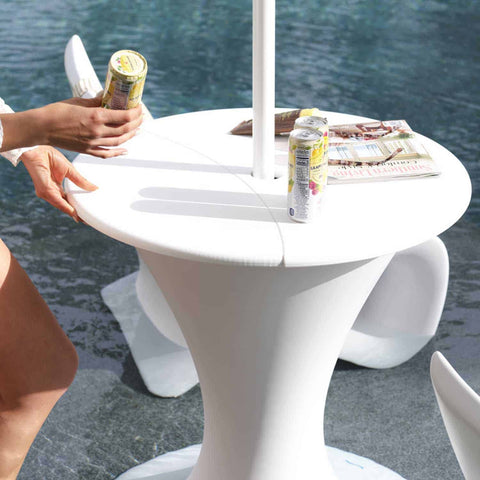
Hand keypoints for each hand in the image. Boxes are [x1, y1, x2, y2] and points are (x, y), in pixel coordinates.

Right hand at [1, 97, 142, 157]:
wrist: (42, 127)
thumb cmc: (57, 111)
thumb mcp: (79, 101)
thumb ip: (96, 101)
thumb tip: (108, 96)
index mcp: (96, 116)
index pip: (124, 116)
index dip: (135, 113)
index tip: (140, 108)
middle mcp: (97, 131)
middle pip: (125, 129)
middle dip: (137, 123)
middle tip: (141, 117)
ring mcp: (93, 142)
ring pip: (119, 141)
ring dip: (131, 135)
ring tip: (137, 130)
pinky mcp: (88, 150)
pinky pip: (107, 153)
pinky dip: (118, 152)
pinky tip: (126, 150)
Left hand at [20, 146, 96, 220]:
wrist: (38, 149)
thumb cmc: (50, 157)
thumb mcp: (70, 171)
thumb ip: (80, 181)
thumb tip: (94, 188)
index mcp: (56, 188)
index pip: (68, 201)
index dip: (77, 208)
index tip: (86, 215)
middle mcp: (51, 192)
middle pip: (66, 207)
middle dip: (76, 214)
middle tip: (87, 221)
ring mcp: (47, 193)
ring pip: (62, 207)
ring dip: (73, 214)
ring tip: (84, 219)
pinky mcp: (45, 190)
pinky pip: (58, 202)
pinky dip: (66, 208)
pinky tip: (74, 213)